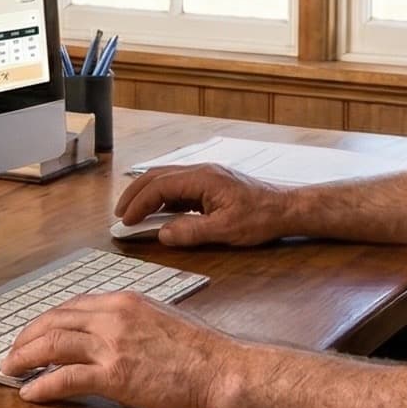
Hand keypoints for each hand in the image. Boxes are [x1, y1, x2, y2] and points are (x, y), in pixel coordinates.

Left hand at [2, 292, 244, 407]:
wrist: (220, 369)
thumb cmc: (200, 349)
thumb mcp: (161, 316)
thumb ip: (131, 318)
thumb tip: (111, 329)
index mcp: (124, 301)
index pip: (72, 306)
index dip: (46, 321)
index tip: (34, 333)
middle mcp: (113, 317)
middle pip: (54, 321)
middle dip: (26, 337)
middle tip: (12, 353)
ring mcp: (112, 345)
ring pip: (52, 344)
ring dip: (24, 357)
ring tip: (10, 370)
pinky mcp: (115, 375)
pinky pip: (66, 378)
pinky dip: (42, 385)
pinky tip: (30, 392)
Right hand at [114, 164, 296, 247]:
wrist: (286, 209)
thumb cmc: (261, 217)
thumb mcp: (226, 230)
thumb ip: (191, 232)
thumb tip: (162, 235)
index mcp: (202, 178)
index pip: (159, 186)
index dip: (139, 204)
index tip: (126, 221)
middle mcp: (201, 172)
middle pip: (157, 176)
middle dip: (135, 195)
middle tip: (120, 215)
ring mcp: (205, 177)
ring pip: (166, 180)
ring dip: (147, 195)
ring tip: (133, 214)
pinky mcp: (210, 186)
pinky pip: (178, 188)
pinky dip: (162, 199)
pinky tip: (158, 213)